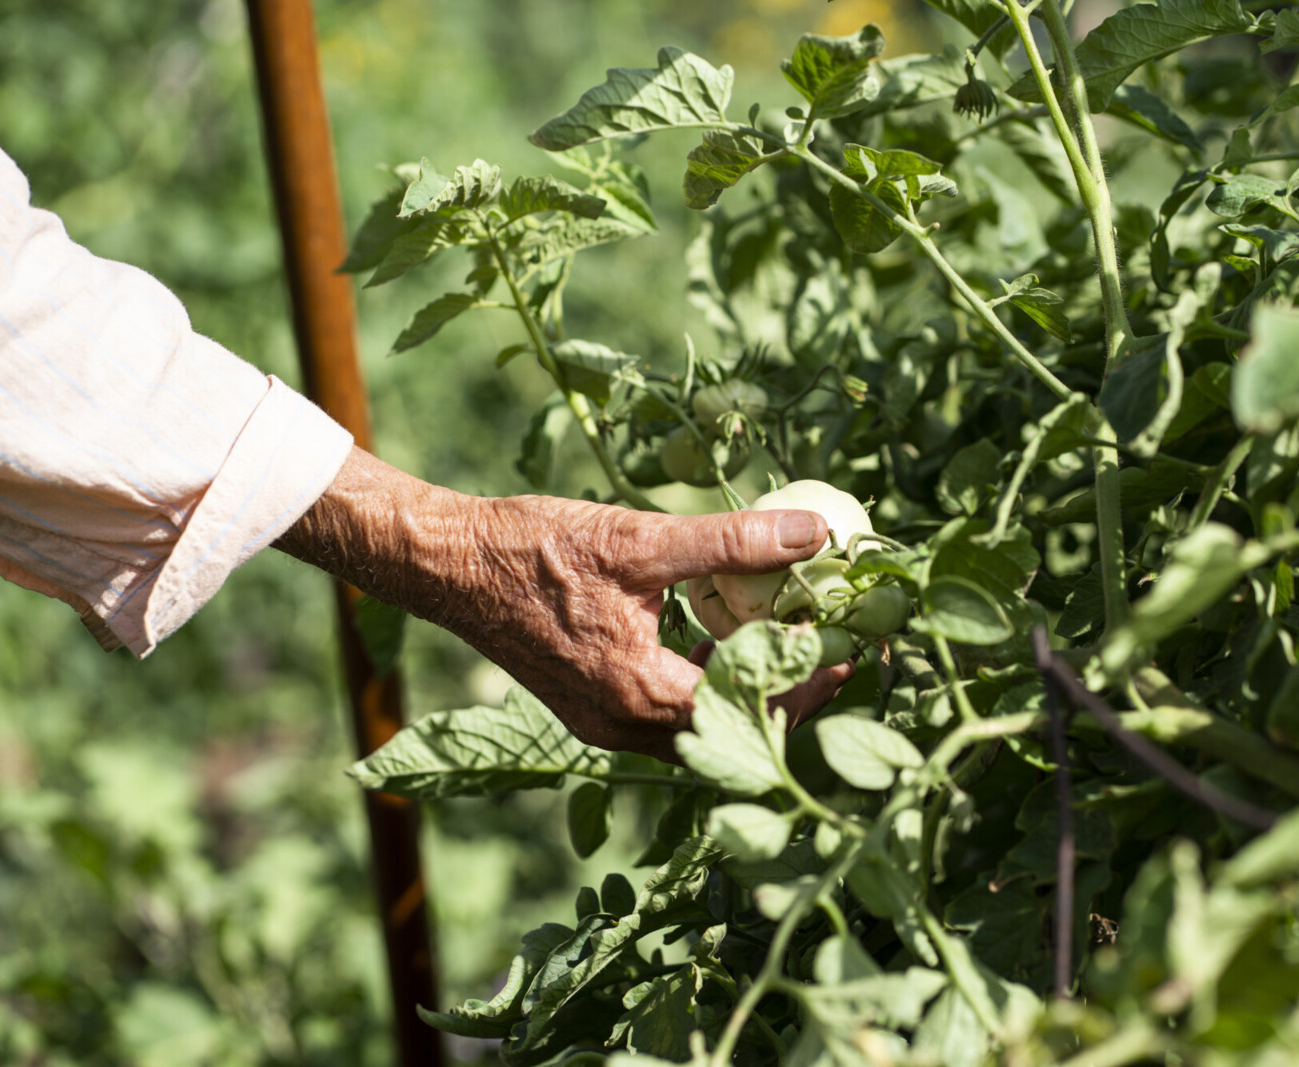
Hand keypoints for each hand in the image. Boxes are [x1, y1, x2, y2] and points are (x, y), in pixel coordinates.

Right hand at [276, 448, 854, 760]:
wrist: (449, 565)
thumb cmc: (534, 550)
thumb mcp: (640, 538)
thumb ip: (731, 542)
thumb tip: (815, 532)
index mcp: (640, 693)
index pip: (749, 709)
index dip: (807, 684)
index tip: (849, 653)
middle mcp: (622, 725)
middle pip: (727, 728)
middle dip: (782, 693)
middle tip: (827, 650)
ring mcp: (601, 722)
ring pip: (694, 725)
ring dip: (739, 688)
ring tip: (782, 642)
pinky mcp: (587, 707)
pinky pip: (661, 711)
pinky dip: (697, 682)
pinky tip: (714, 638)